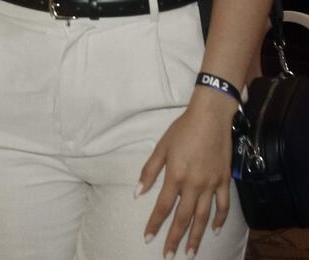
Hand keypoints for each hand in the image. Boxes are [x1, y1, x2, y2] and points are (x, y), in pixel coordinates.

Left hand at [137, 89, 236, 257]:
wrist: (210, 117)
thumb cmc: (182, 130)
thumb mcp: (161, 147)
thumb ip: (149, 171)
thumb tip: (137, 193)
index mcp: (175, 175)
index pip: (162, 206)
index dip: (155, 224)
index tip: (148, 238)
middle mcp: (194, 184)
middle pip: (183, 218)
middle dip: (174, 238)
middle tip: (169, 255)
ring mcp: (211, 184)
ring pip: (204, 217)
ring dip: (197, 237)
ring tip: (190, 253)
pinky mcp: (224, 181)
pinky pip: (223, 206)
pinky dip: (219, 220)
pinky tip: (214, 229)